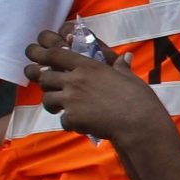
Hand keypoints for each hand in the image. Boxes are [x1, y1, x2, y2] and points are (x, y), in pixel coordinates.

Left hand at [28, 33, 163, 145]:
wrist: (138, 123)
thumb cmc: (138, 98)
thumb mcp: (130, 78)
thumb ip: (121, 67)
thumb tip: (126, 57)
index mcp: (89, 67)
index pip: (56, 54)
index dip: (45, 55)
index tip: (41, 59)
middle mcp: (75, 80)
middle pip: (44, 77)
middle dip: (46, 83)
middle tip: (54, 89)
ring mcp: (71, 100)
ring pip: (46, 99)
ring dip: (52, 104)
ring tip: (61, 109)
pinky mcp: (72, 118)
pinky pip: (62, 120)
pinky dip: (70, 123)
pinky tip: (81, 125)